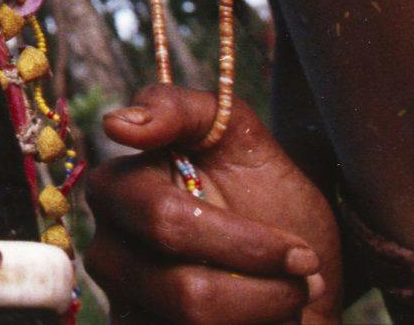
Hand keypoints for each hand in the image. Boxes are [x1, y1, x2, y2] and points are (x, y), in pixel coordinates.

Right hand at [84, 84, 340, 324]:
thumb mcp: (242, 138)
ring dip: (265, 316)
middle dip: (266, 289)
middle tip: (305, 277)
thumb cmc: (267, 198)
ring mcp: (123, 305)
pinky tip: (263, 320)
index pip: (164, 221)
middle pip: (185, 290)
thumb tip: (116, 124)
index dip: (244, 245)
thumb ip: (180, 110)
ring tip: (290, 299)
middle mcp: (108, 250)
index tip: (300, 252)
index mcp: (118, 190)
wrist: (300, 272)